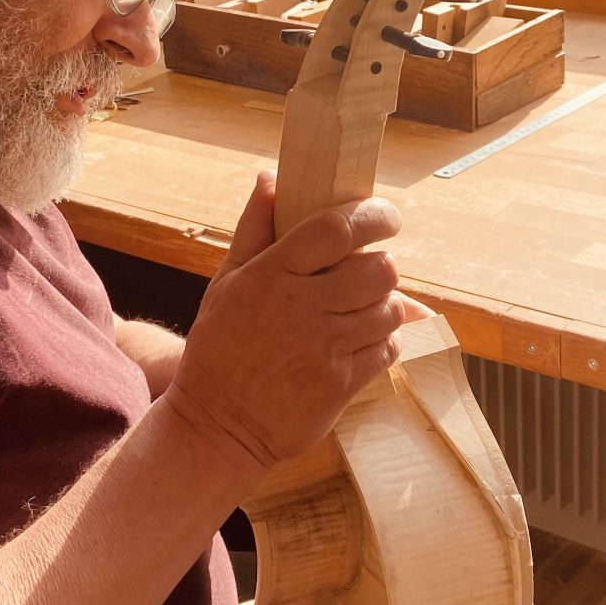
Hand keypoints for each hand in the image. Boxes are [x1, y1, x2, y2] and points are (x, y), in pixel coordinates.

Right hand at [165, 171, 419, 471]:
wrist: (216, 427)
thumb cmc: (219, 349)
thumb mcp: (225, 284)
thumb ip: (253, 229)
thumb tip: (270, 177)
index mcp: (271, 275)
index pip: (337, 228)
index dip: (372, 216)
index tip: (384, 216)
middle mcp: (300, 308)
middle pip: (377, 268)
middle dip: (382, 265)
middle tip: (368, 271)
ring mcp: (324, 348)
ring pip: (389, 310)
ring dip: (384, 306)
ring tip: (361, 310)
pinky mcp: (340, 384)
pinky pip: (387, 349)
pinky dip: (383, 342)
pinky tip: (360, 342)